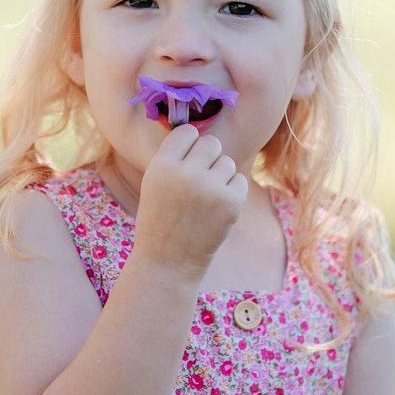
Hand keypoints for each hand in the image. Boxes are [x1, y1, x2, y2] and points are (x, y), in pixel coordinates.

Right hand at [134, 123, 248, 277]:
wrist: (169, 262)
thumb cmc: (161, 220)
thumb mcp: (154, 183)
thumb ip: (175, 158)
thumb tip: (202, 135)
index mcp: (162, 166)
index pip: (187, 132)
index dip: (189, 146)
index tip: (186, 162)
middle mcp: (185, 173)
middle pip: (211, 144)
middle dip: (208, 159)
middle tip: (200, 181)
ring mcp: (210, 188)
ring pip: (227, 162)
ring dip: (220, 177)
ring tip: (205, 200)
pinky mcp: (230, 202)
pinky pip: (240, 180)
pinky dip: (232, 192)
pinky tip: (216, 208)